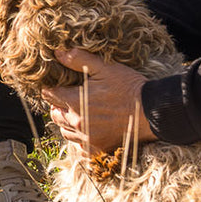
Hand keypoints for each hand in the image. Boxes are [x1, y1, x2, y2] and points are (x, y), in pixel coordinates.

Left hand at [41, 47, 156, 155]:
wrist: (151, 111)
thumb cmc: (128, 87)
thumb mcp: (105, 68)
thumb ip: (78, 60)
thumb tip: (57, 53)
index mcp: (75, 101)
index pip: (49, 95)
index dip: (51, 88)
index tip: (58, 85)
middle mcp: (78, 122)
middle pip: (55, 114)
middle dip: (57, 105)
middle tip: (69, 98)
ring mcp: (87, 138)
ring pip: (64, 131)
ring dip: (67, 122)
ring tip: (78, 112)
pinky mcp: (97, 148)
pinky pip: (78, 146)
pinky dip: (79, 138)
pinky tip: (87, 129)